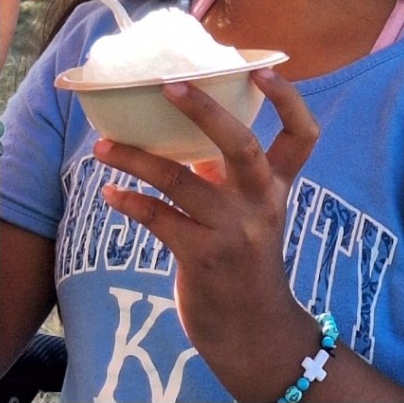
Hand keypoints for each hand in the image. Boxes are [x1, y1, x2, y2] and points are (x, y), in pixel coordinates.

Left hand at [93, 67, 319, 393]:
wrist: (254, 335)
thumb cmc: (241, 257)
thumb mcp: (247, 210)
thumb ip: (224, 169)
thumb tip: (178, 119)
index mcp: (275, 186)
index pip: (302, 137)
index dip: (289, 100)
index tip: (261, 67)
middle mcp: (260, 204)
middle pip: (240, 145)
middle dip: (204, 110)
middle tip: (167, 84)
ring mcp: (233, 232)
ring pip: (179, 180)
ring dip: (134, 159)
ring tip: (101, 145)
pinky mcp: (203, 258)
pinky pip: (158, 219)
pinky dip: (129, 203)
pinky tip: (109, 193)